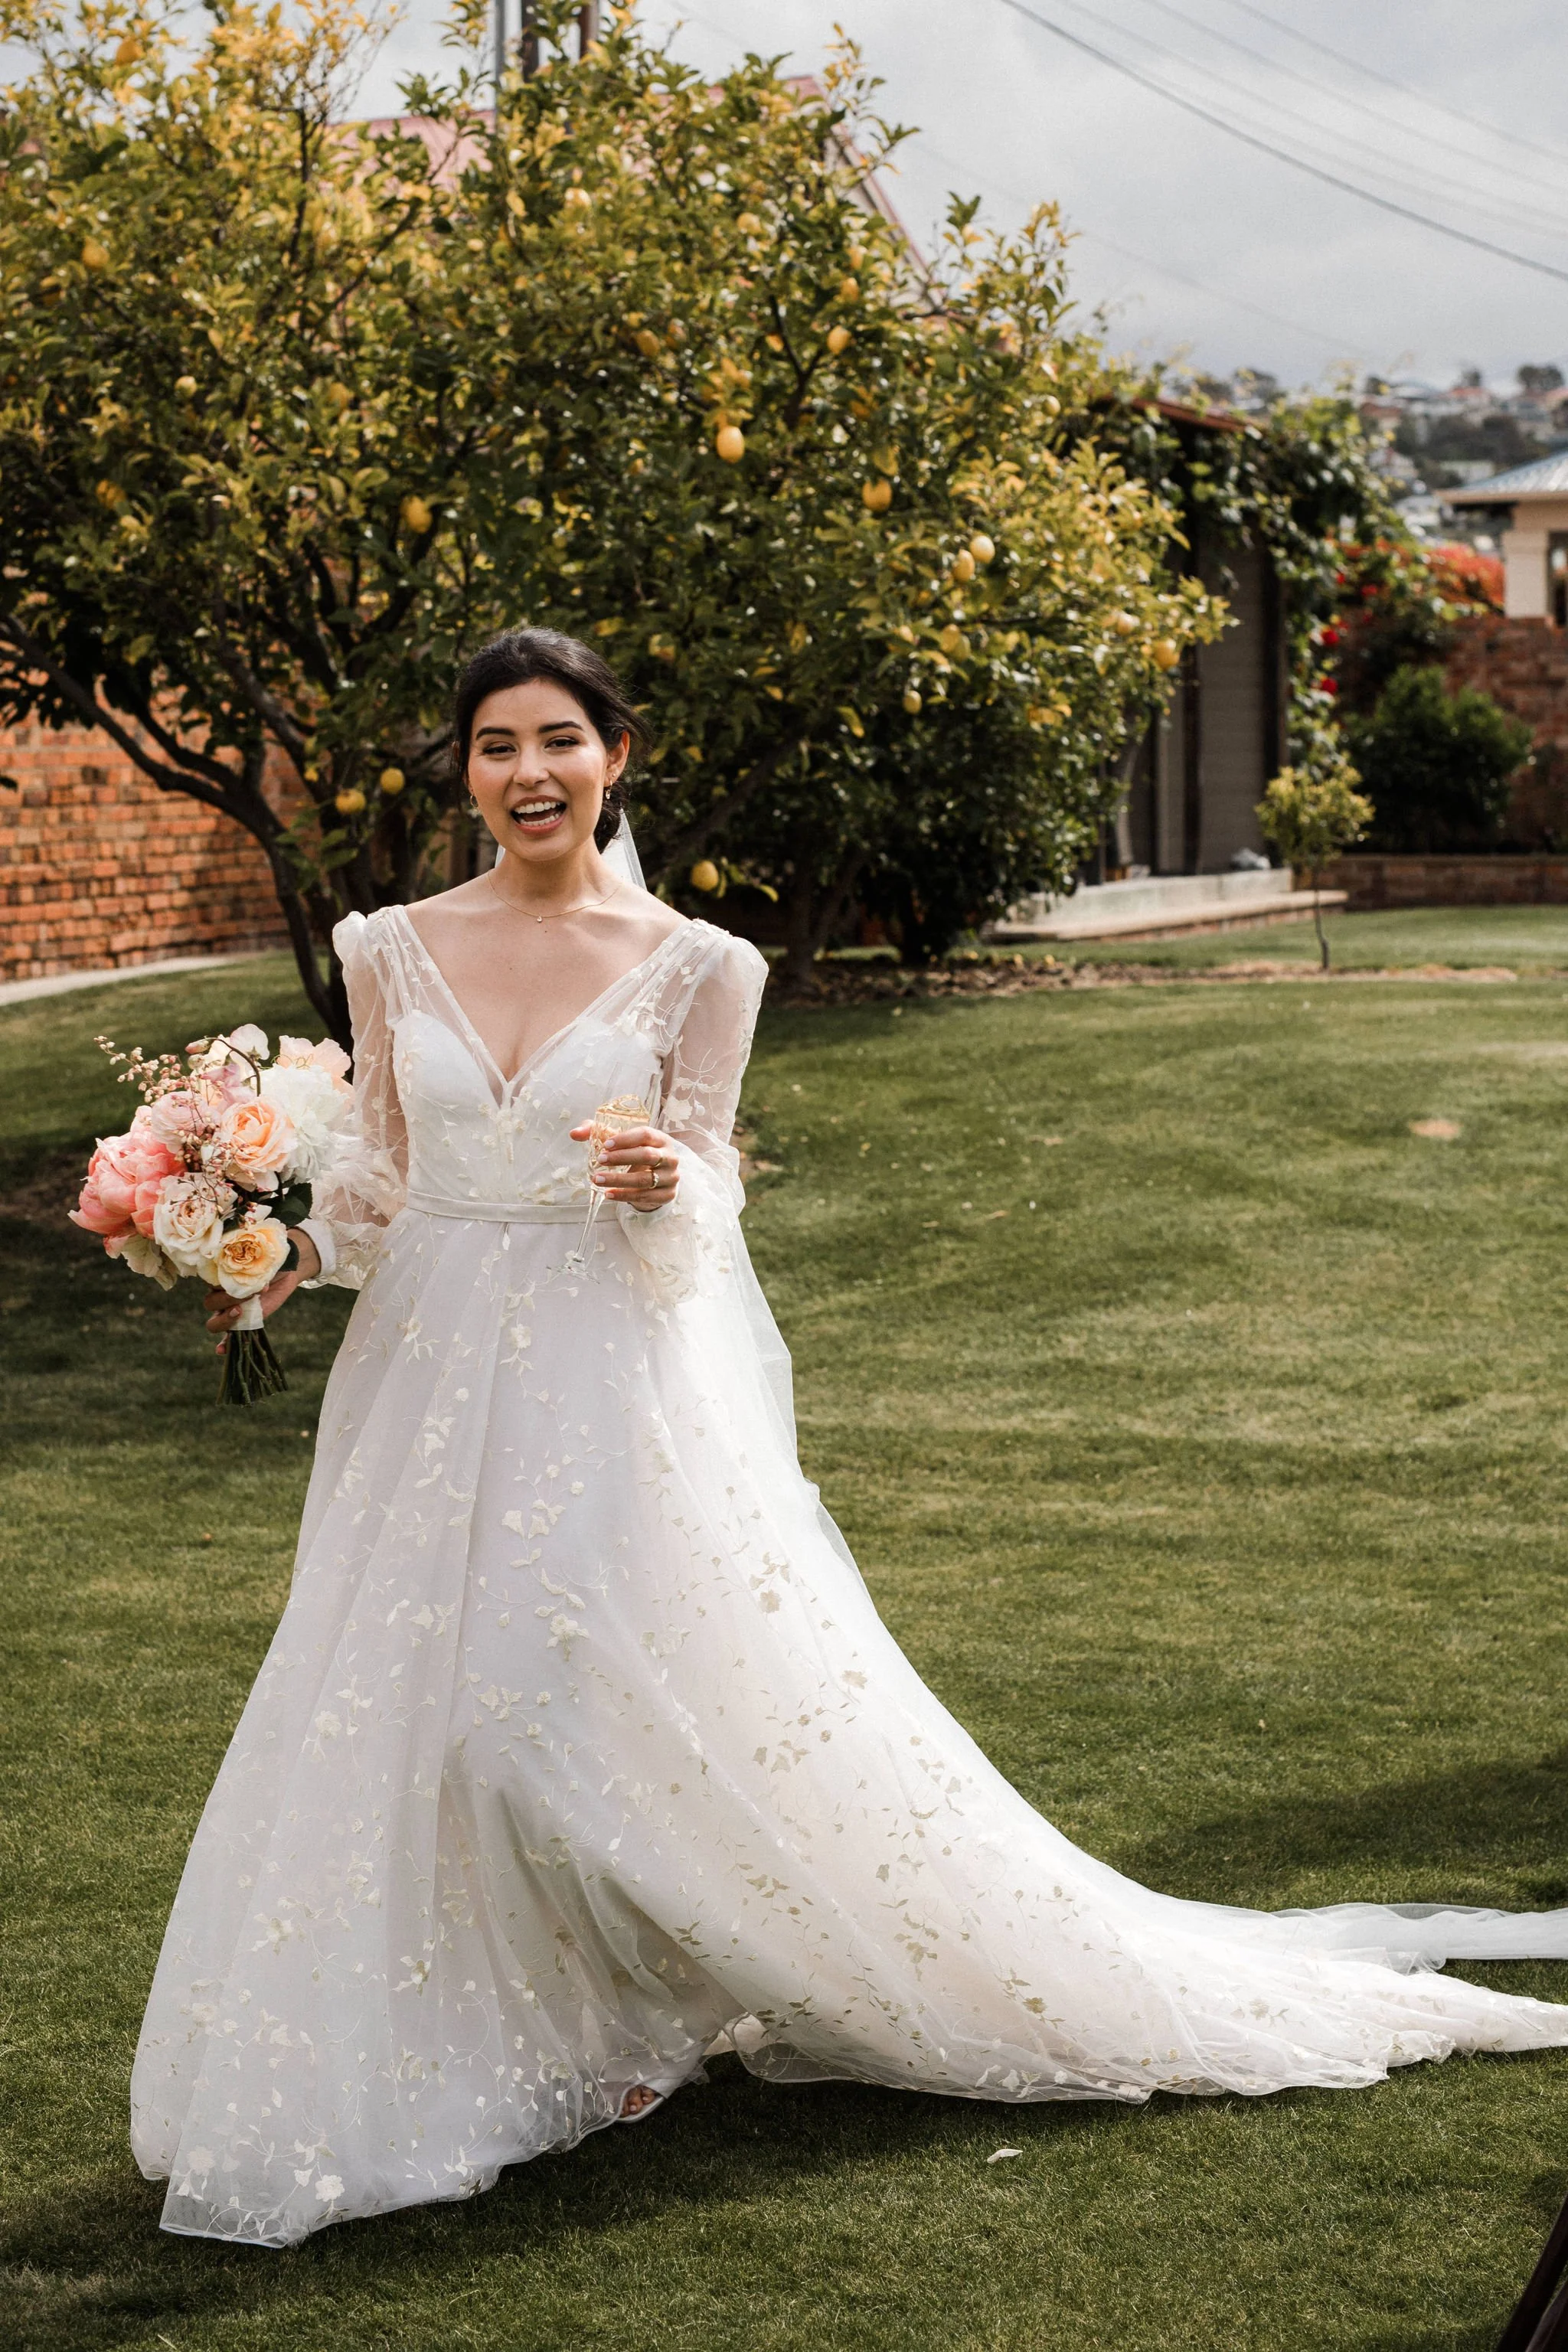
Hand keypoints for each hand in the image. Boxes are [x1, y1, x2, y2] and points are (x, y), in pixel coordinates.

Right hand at [204, 1229, 320, 1341]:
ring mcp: (229, 1311)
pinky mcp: (243, 1322)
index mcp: (218, 1277)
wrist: (283, 1269)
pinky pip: (228, 1337)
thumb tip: (251, 1260)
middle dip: (227, 1299)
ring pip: (214, 1322)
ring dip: (226, 1320)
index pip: (207, 1282)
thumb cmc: (267, 1257)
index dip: (219, 1282)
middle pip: (210, 1304)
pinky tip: (221, 1350)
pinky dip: (225, 1345)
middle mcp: (220, 1295)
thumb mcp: (258, 1255)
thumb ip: (250, 1259)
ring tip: (240, 1312)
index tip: (238, 1276)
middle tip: (248, 1294)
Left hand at [570, 1121, 679, 1213]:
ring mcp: (670, 1177)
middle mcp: (670, 1157)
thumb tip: (574, 1133)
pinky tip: (609, 1194)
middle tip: (600, 1161)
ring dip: (619, 1180)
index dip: (625, 1139)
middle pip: (647, 1155)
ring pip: (644, 1179)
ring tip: (597, 1180)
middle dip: (621, 1158)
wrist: (659, 1178)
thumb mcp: (621, 1142)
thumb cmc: (636, 1155)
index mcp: (660, 1139)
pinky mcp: (667, 1194)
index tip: (605, 1145)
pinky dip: (625, 1195)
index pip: (645, 1135)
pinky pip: (645, 1196)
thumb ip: (598, 1133)